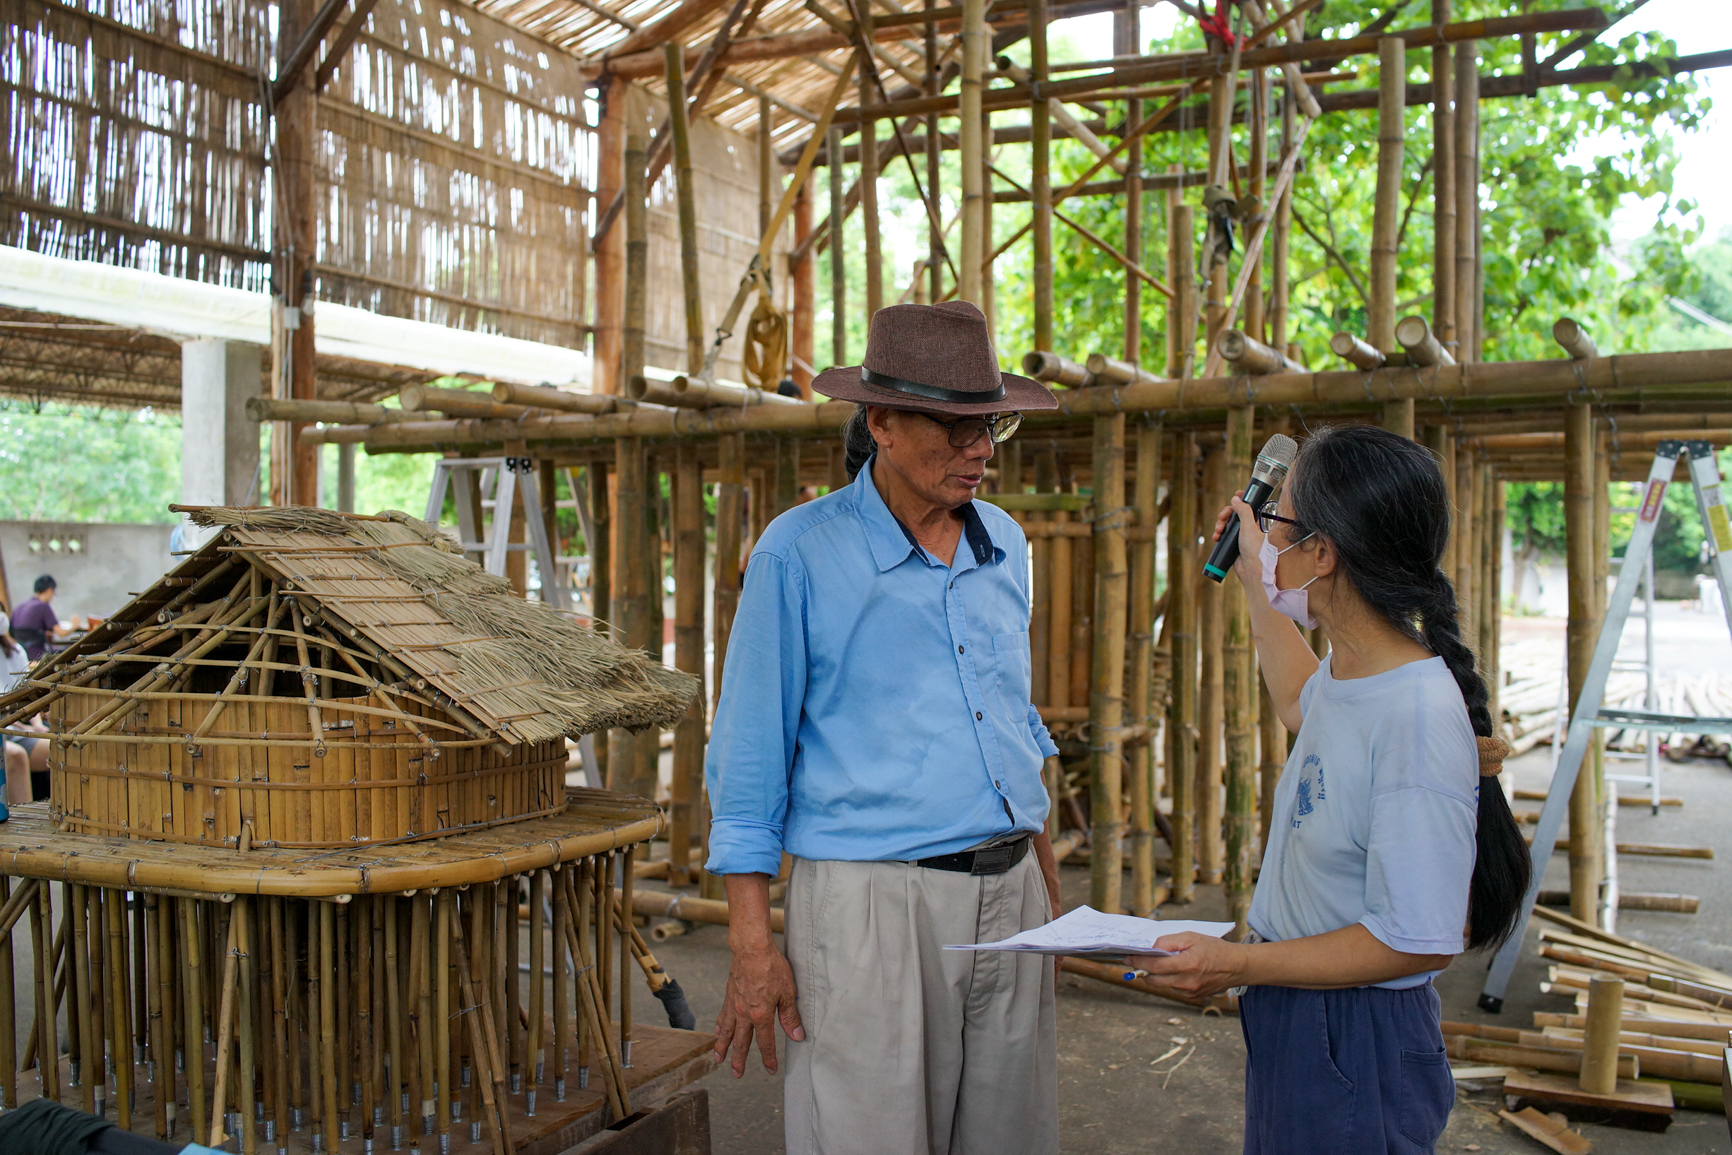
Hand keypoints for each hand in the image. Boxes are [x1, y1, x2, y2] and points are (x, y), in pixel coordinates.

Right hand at [712, 941, 803, 1076]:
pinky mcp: (729, 994)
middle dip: (739, 1060)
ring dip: (723, 1047)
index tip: (771, 1070)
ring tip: (718, 1060)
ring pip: (727, 1031)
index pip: (765, 1043)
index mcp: (760, 1015)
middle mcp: (744, 1014)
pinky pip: (723, 1014)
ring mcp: (734, 1005)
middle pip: (741, 1042)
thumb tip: (796, 1036)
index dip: (769, 1058)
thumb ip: (790, 1016)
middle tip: (737, 1074)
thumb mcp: (787, 992)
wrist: (751, 949)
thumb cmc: (771, 967)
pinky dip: (720, 1025)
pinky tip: (717, 1031)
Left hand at [1123, 932, 1253, 1001]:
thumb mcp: (1191, 937)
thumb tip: (1152, 947)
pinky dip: (1168, 979)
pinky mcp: (1193, 996)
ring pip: (1163, 985)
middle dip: (1142, 970)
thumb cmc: (1214, 948)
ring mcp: (1190, 991)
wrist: (1236, 966)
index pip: (1155, 965)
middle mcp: (1187, 981)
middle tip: (1135, 961)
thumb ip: (1169, 941)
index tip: (1127, 957)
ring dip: (1155, 975)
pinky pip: (1173, 988)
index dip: (1138, 961)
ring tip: (1156, 963)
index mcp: (1187, 964)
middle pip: (1154, 979)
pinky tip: (1174, 970)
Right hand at [1210, 490, 1267, 589]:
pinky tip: (1216, 538)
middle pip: (1234, 514)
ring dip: (1220, 525)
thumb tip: (1236, 498)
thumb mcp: (1249, 526)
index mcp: (1255, 521)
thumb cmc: (1255, 548)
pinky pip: (1223, 535)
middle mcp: (1248, 527)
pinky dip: (1218, 535)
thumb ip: (1243, 510)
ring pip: (1227, 524)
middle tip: (1222, 517)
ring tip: (1218, 531)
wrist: (1251, 569)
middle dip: (1226, 515)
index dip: (1242, 499)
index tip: (1236, 494)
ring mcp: (1240, 536)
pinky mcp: (1232, 544)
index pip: (1249, 505)